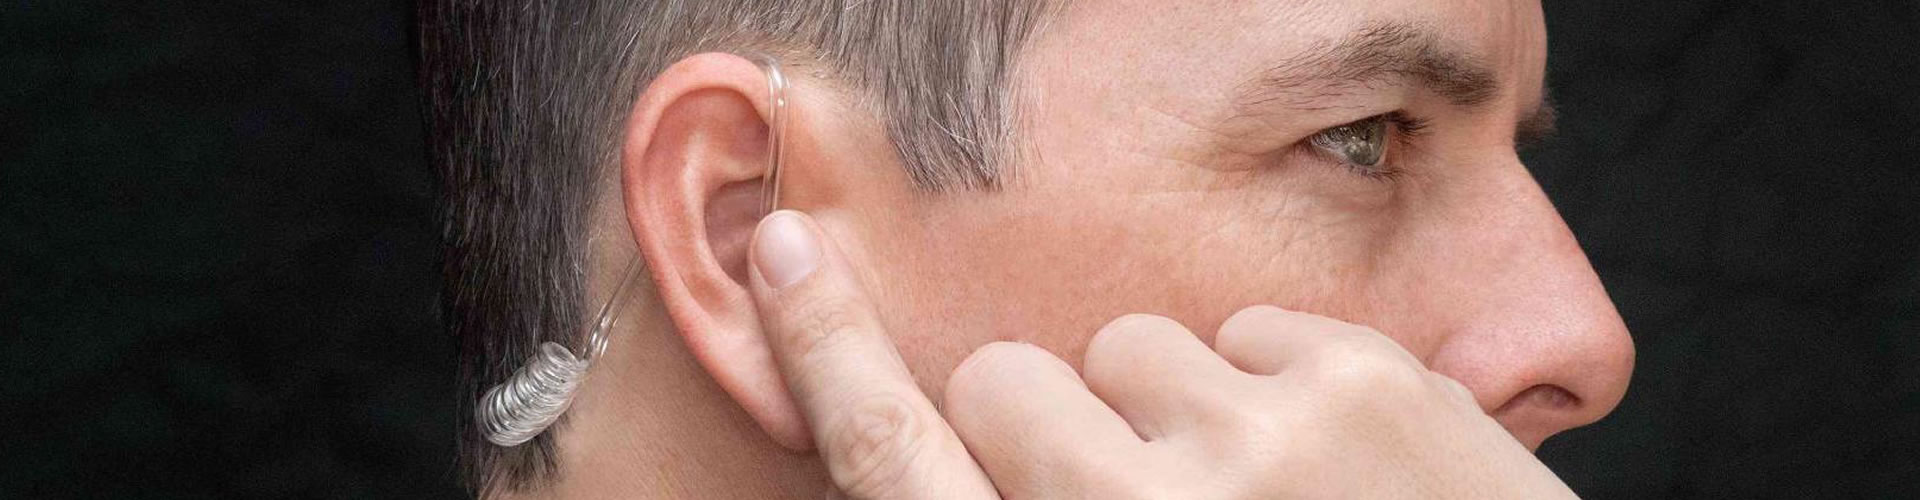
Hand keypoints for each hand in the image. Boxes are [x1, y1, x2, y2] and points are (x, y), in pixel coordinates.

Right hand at [747, 210, 1577, 498]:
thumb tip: (989, 452)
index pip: (897, 464)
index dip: (828, 353)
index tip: (790, 256)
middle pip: (1006, 380)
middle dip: (1056, 424)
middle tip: (1142, 495)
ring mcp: (1264, 445)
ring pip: (1134, 345)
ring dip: (1176, 406)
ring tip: (1262, 494)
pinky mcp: (1367, 381)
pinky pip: (1249, 326)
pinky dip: (1279, 383)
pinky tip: (1342, 469)